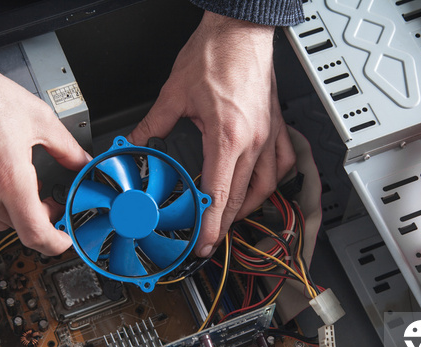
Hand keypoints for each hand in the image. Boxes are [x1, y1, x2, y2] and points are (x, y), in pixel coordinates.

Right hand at [0, 47, 90, 254]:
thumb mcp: (39, 119)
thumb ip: (67, 149)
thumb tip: (82, 162)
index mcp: (8, 178)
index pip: (35, 234)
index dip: (55, 243)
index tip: (61, 239)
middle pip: (15, 224)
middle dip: (32, 212)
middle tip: (39, 193)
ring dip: (4, 206)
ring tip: (6, 176)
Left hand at [129, 11, 295, 256]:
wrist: (241, 30)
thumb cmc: (216, 53)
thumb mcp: (174, 92)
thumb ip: (154, 124)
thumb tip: (137, 141)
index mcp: (227, 135)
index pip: (219, 193)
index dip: (211, 224)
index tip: (204, 242)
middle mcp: (254, 139)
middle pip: (242, 196)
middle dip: (226, 223)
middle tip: (212, 237)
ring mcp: (270, 133)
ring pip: (267, 186)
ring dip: (250, 206)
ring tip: (232, 216)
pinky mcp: (276, 125)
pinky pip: (284, 164)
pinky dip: (273, 181)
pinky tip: (262, 186)